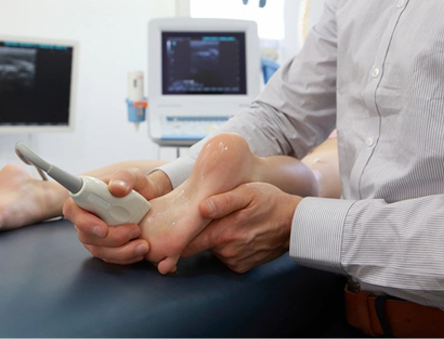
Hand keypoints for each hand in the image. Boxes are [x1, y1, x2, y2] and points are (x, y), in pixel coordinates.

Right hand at [63, 169, 171, 264]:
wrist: (152, 200)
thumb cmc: (138, 186)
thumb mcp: (135, 176)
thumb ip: (125, 177)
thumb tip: (116, 187)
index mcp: (87, 196)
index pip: (72, 209)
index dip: (83, 222)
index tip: (103, 229)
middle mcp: (86, 217)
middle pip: (86, 235)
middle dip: (112, 238)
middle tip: (135, 230)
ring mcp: (94, 234)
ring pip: (99, 250)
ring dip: (122, 251)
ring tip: (143, 244)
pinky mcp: (105, 246)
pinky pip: (110, 257)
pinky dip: (126, 257)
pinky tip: (140, 250)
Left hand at [182, 182, 301, 272]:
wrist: (294, 224)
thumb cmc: (270, 202)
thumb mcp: (248, 192)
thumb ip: (223, 200)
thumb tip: (200, 208)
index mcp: (222, 233)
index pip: (186, 244)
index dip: (173, 240)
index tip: (165, 234)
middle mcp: (226, 252)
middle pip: (196, 246)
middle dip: (192, 235)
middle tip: (197, 220)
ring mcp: (234, 261)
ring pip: (210, 250)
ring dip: (212, 239)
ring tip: (224, 222)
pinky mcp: (241, 267)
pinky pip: (223, 256)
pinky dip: (224, 247)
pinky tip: (236, 233)